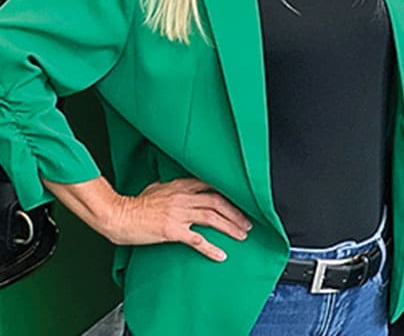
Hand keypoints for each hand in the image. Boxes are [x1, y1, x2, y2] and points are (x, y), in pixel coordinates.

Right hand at [110, 178, 251, 260]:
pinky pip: (196, 239)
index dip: (229, 194)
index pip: (211, 186)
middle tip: (247, 222)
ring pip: (212, 217)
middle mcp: (183, 197)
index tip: (241, 202)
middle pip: (217, 201)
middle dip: (235, 212)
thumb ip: (174, 188)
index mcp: (180, 185)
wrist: (119, 215)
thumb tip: (184, 188)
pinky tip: (220, 255)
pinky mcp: (172, 230)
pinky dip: (210, 248)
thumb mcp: (157, 187)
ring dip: (230, 227)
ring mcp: (178, 213)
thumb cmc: (135, 203)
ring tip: (242, 235)